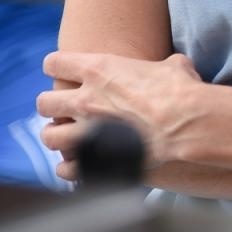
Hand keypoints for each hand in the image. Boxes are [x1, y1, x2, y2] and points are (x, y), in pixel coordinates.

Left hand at [39, 52, 203, 178]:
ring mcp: (85, 133)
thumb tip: (172, 69)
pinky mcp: (94, 160)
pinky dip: (72, 167)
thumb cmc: (182, 92)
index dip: (59, 67)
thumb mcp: (174, 66)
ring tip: (71, 139)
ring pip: (49, 136)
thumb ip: (161, 67)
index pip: (55, 63)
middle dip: (53, 106)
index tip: (66, 72)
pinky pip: (66, 168)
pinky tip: (84, 164)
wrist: (187, 126)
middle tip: (67, 109)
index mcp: (100, 71)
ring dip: (59, 137)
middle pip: (44, 102)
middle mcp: (84, 100)